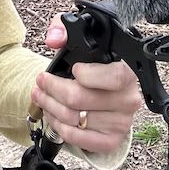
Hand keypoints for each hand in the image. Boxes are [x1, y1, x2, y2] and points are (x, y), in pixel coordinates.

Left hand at [30, 16, 143, 155]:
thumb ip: (63, 29)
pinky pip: (78, 138)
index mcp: (128, 73)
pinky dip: (58, 126)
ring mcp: (121, 123)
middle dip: (51, 88)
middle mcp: (128, 99)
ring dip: (50, 107)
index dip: (87, 74)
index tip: (73, 69)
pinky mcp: (110, 140)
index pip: (115, 77)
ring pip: (73, 118)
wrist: (107, 92)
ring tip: (41, 96)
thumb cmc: (93, 65)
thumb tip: (54, 39)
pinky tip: (52, 114)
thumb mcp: (79, 40)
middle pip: (81, 99)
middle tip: (40, 82)